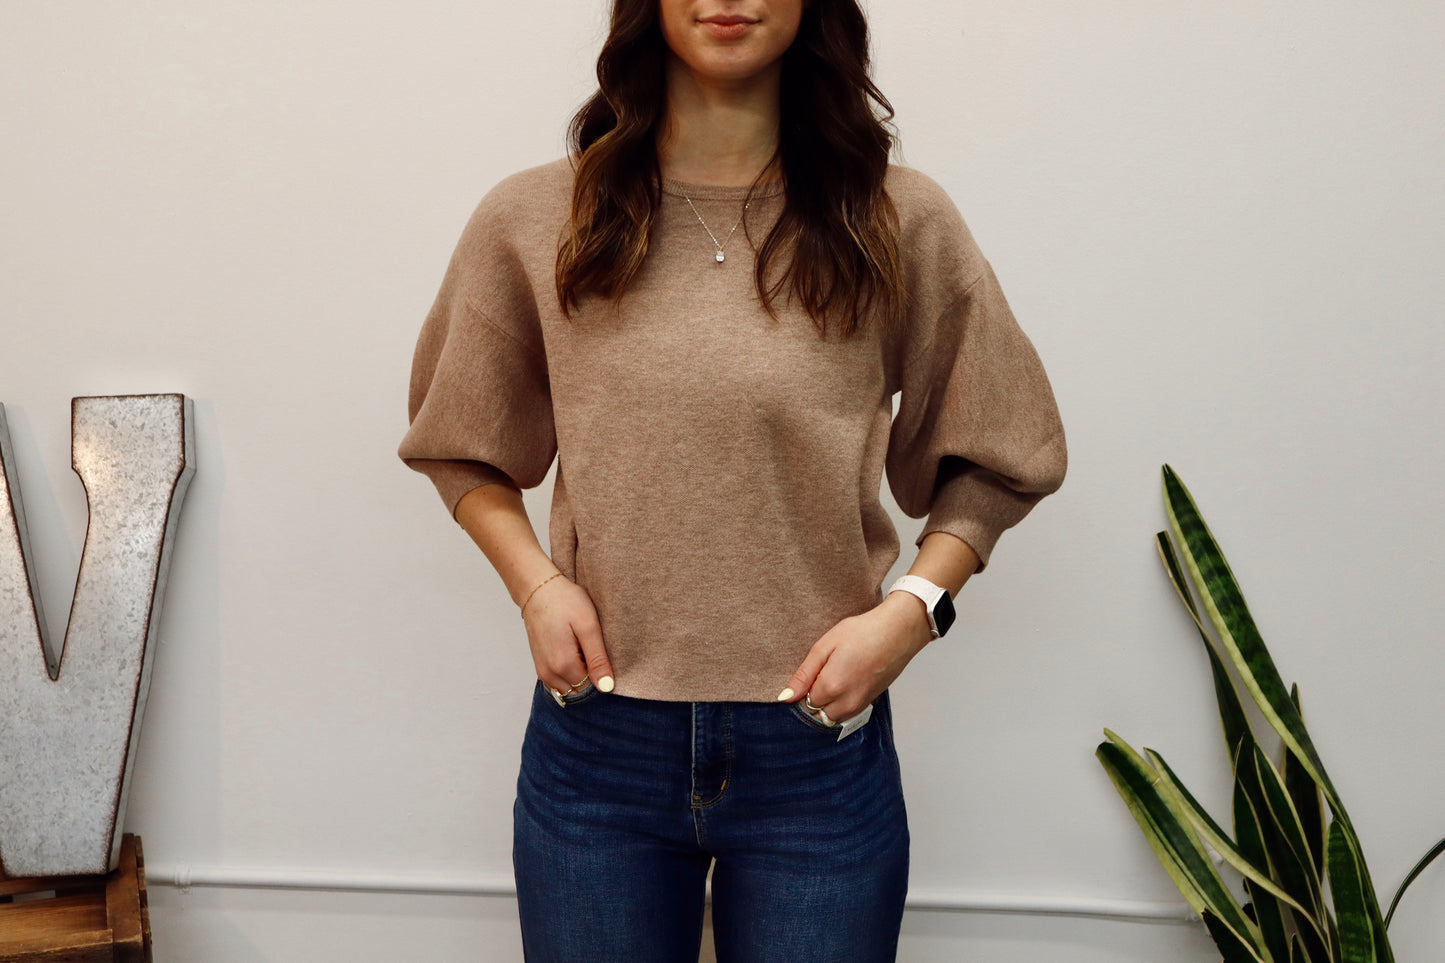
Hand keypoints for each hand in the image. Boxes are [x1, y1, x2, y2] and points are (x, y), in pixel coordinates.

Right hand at [521, 575, 614, 693]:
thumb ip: (598, 659)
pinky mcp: (540, 666)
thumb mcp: (588, 627)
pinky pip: (560, 681)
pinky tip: (573, 649)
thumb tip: (607, 688)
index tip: (601, 651)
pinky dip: (570, 671)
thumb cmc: (565, 602)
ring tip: (582, 646)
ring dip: (580, 674)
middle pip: (580, 690)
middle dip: (591, 676)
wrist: (538, 590)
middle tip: (591, 647)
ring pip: (570, 687)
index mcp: (564, 665)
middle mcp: (550, 674)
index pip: (592, 688)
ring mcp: (543, 671)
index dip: (602, 673)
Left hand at [778, 592, 933, 722]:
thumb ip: (804, 675)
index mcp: (831, 687)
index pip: (804, 703)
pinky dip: (841, 703)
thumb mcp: (825, 646)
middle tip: (822, 673)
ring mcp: (860, 705)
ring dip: (827, 704)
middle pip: (817, 714)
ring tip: (836, 675)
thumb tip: (785, 697)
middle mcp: (846, 703)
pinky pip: (847, 713)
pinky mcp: (871, 703)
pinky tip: (847, 679)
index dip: (803, 688)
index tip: (813, 671)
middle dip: (814, 700)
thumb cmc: (862, 633)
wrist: (898, 632)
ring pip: (832, 717)